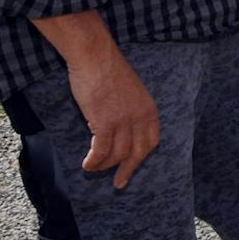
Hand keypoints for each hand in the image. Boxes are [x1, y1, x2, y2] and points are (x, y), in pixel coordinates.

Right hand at [66, 51, 159, 188]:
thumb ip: (129, 110)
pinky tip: (87, 164)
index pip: (151, 140)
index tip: (133, 164)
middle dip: (128, 170)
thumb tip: (115, 128)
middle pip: (138, 153)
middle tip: (119, 183)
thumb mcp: (129, 92)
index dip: (142, 155)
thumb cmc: (107, 71)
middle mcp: (140, 118)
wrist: (95, 56)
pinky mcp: (106, 122)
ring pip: (118, 154)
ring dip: (105, 165)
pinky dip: (94, 161)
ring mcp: (124, 121)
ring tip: (93, 169)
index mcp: (148, 109)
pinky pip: (101, 150)